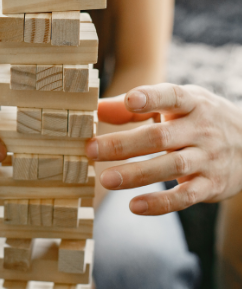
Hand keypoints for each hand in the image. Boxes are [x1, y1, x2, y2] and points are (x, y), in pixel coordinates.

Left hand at [87, 83, 241, 214]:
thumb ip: (134, 107)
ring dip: (136, 174)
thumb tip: (97, 108)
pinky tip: (134, 206)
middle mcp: (201, 129)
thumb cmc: (195, 118)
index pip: (172, 96)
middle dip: (124, 144)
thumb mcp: (173, 104)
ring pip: (171, 166)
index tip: (131, 100)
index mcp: (190, 103)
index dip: (152, 97)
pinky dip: (161, 203)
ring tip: (105, 179)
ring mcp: (208, 158)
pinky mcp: (211, 186)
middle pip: (160, 137)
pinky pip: (186, 196)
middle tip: (90, 149)